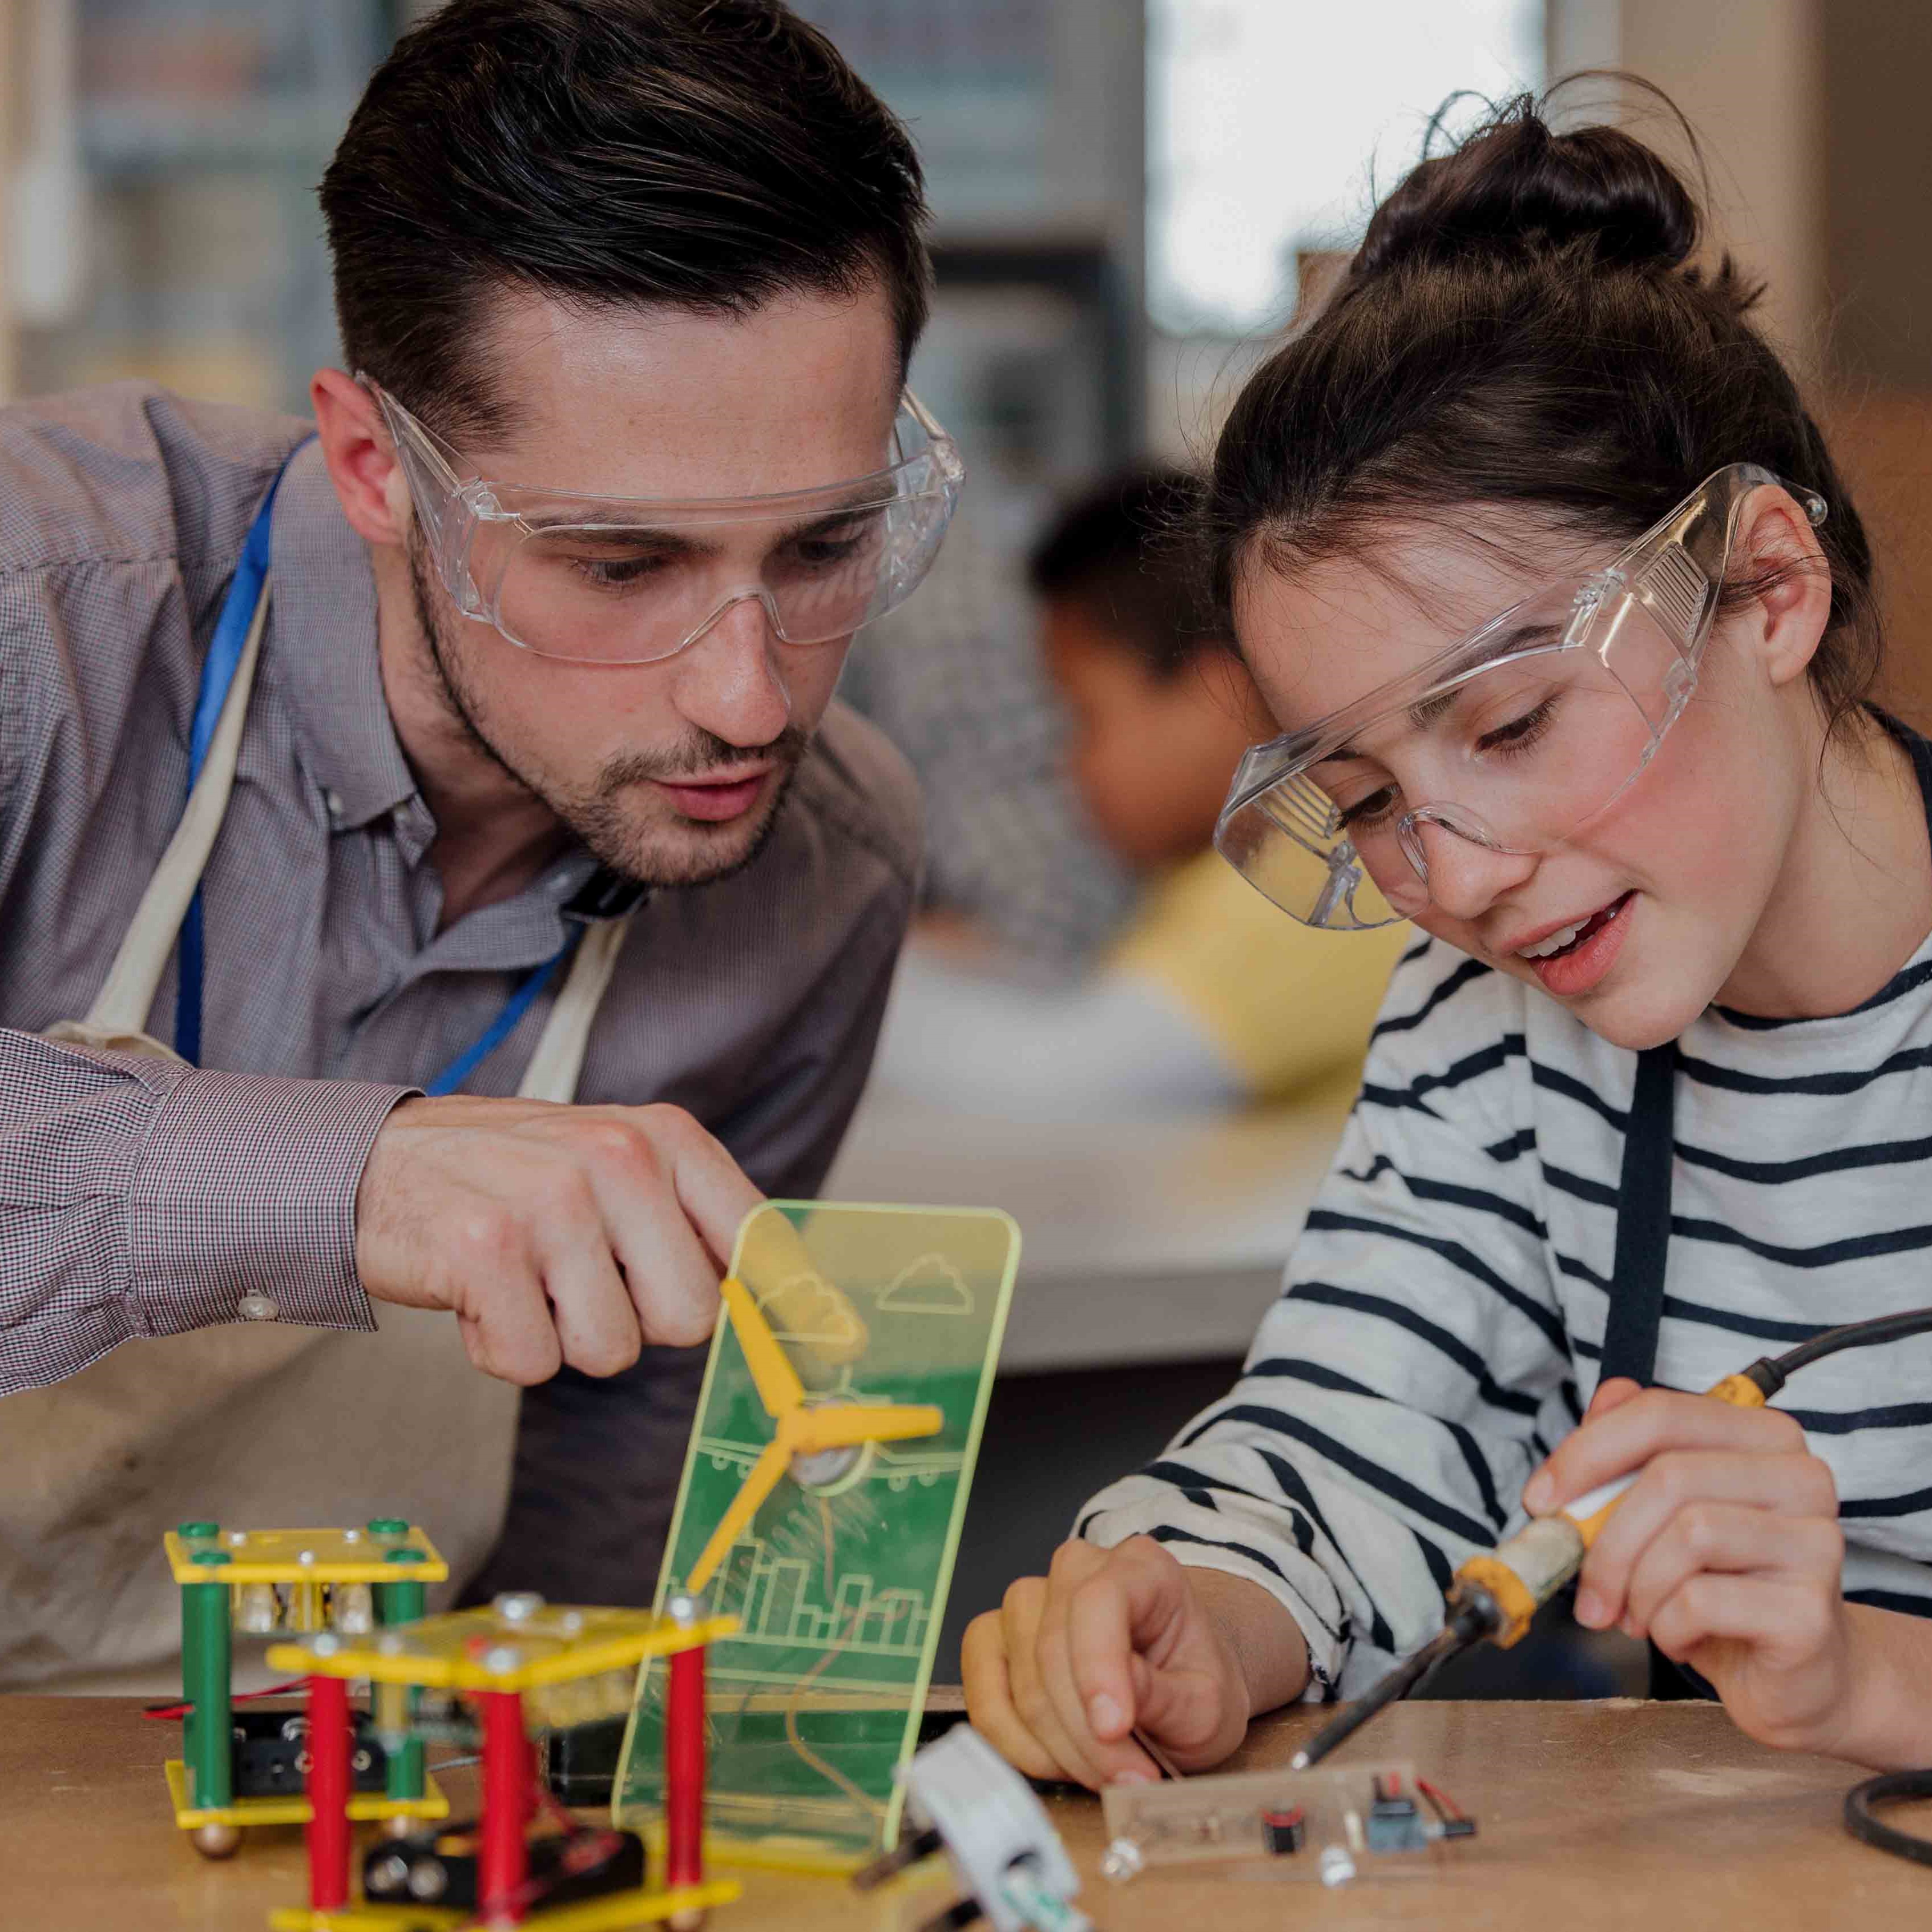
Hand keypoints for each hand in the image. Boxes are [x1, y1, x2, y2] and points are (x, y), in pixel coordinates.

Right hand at [354, 1095, 760, 1384]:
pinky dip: (502, 1347)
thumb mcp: (614, 1166)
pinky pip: (533, 1361)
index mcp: (663, 1136)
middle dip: (637, 1324)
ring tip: (524, 1279)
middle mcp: (617, 1156)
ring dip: (561, 1336)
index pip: (757, 1237)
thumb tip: (795, 1301)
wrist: (376, 1161)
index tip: (829, 1343)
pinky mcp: (486, 1248)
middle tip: (581, 1282)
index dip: (786, 1302)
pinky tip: (480, 1294)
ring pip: (610, 1350)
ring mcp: (552, 1199)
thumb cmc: (512, 1177)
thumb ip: (692, 1224)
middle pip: (691, 1317)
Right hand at [962, 1536, 1289, 1787]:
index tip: (1113, 1730)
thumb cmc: (1194, 1686)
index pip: (1098, 1601)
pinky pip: (985, 1699)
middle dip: (1087, 1734)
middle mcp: (1076, 1569)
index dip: (1097, 1667)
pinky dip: (1017, 1747)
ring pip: (1021, 1683)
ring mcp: (1027, 1601)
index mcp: (1140, 1566)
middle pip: (1052, 1651)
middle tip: (1131, 1781)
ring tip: (1107, 1775)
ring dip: (1060, 1749)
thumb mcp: (1209, 1704)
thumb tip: (1109, 1710)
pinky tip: (1059, 1765)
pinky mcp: (994, 1639)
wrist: (1180, 1687)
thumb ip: (1164, 1700)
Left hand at [1527, 1378, 1855, 1754]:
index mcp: (1763, 1436)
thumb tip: (1598, 1405)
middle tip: (1587, 1589)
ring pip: (1688, 1536)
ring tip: (1638, 1616)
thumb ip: (1632, 1454)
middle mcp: (1801, 1477)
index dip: (1585, 1453)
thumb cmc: (1723, 1585)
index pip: (1660, 1415)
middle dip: (1607, 1540)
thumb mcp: (1666, 1514)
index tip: (1540, 1500)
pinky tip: (1679, 1637)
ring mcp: (1816, 1542)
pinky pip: (1701, 1601)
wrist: (1798, 1676)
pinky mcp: (1809, 1611)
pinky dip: (1667, 1626)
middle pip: (1669, 1477)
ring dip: (1639, 1588)